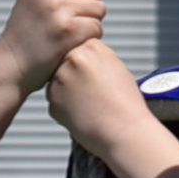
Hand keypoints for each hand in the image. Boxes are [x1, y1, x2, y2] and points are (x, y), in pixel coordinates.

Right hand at [0, 0, 105, 95]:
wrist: (11, 66)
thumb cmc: (25, 35)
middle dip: (90, 4)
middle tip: (74, 19)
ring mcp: (59, 10)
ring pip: (99, 8)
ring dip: (92, 21)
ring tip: (72, 31)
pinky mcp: (69, 31)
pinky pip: (97, 27)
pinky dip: (90, 37)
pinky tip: (74, 42)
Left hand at [44, 38, 165, 165]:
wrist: (124, 131)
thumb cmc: (126, 104)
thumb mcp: (116, 68)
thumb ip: (95, 59)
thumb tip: (81, 60)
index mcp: (91, 47)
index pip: (80, 50)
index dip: (88, 67)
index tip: (97, 79)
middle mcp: (72, 58)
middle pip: (66, 64)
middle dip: (75, 78)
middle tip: (93, 94)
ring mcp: (59, 79)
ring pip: (59, 84)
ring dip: (69, 94)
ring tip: (91, 105)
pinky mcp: (52, 100)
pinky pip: (56, 102)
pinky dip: (66, 110)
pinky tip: (84, 115)